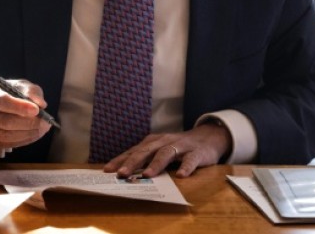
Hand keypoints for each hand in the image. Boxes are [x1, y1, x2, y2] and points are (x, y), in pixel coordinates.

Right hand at [0, 78, 52, 149]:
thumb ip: (31, 91)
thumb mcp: (19, 85)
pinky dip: (23, 141)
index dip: (20, 107)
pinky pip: (7, 144)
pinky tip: (33, 134)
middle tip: (45, 122)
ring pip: (6, 136)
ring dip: (28, 134)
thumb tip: (41, 104)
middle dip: (29, 123)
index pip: (2, 101)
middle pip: (5, 122)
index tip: (37, 110)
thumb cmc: (7, 92)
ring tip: (42, 129)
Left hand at [102, 122, 230, 177]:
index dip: (120, 160)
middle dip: (132, 162)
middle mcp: (164, 142)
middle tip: (121, 174)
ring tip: (147, 175)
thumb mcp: (159, 151)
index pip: (133, 151)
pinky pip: (191, 160)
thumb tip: (124, 175)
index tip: (106, 171)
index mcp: (152, 143)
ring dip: (156, 164)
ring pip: (166, 154)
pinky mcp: (197, 153)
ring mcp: (181, 146)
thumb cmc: (177, 148)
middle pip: (146, 151)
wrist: (207, 137)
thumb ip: (145, 161)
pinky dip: (186, 167)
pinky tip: (181, 176)